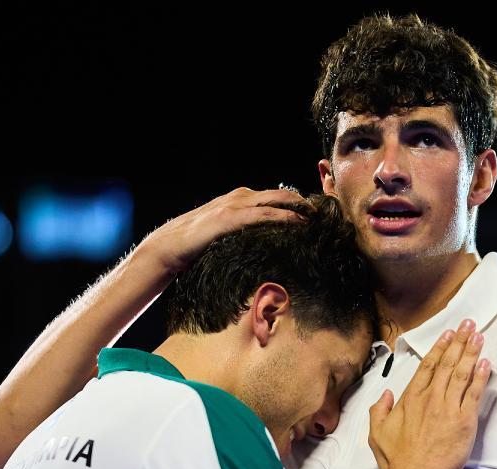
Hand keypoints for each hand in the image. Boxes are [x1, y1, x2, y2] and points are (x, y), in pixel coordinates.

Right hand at [139, 186, 308, 274]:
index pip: (276, 196)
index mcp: (241, 199)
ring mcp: (234, 204)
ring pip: (276, 200)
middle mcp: (240, 196)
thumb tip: (268, 246)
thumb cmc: (198, 245)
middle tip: (327, 213)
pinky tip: (299, 222)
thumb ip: (246, 233)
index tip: (318, 212)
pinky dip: (284, 217)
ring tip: (320, 217)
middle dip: (306, 202)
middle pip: (282, 194)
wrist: (169, 246)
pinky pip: (263, 214)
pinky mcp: (229, 218)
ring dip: (300, 207)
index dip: (298, 203)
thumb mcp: (228, 236)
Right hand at [368, 320, 490, 468]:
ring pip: (461, 373)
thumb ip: (378, 410)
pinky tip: (485, 363)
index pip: (427, 366)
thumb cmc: (397, 460)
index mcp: (411, 399)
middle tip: (468, 325)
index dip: (439, 348)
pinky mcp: (464, 421)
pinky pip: (473, 393)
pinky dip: (480, 377)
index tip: (448, 335)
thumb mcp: (377, 433)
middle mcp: (430, 399)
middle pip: (446, 364)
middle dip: (458, 342)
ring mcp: (448, 408)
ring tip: (478, 336)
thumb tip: (385, 394)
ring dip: (470, 352)